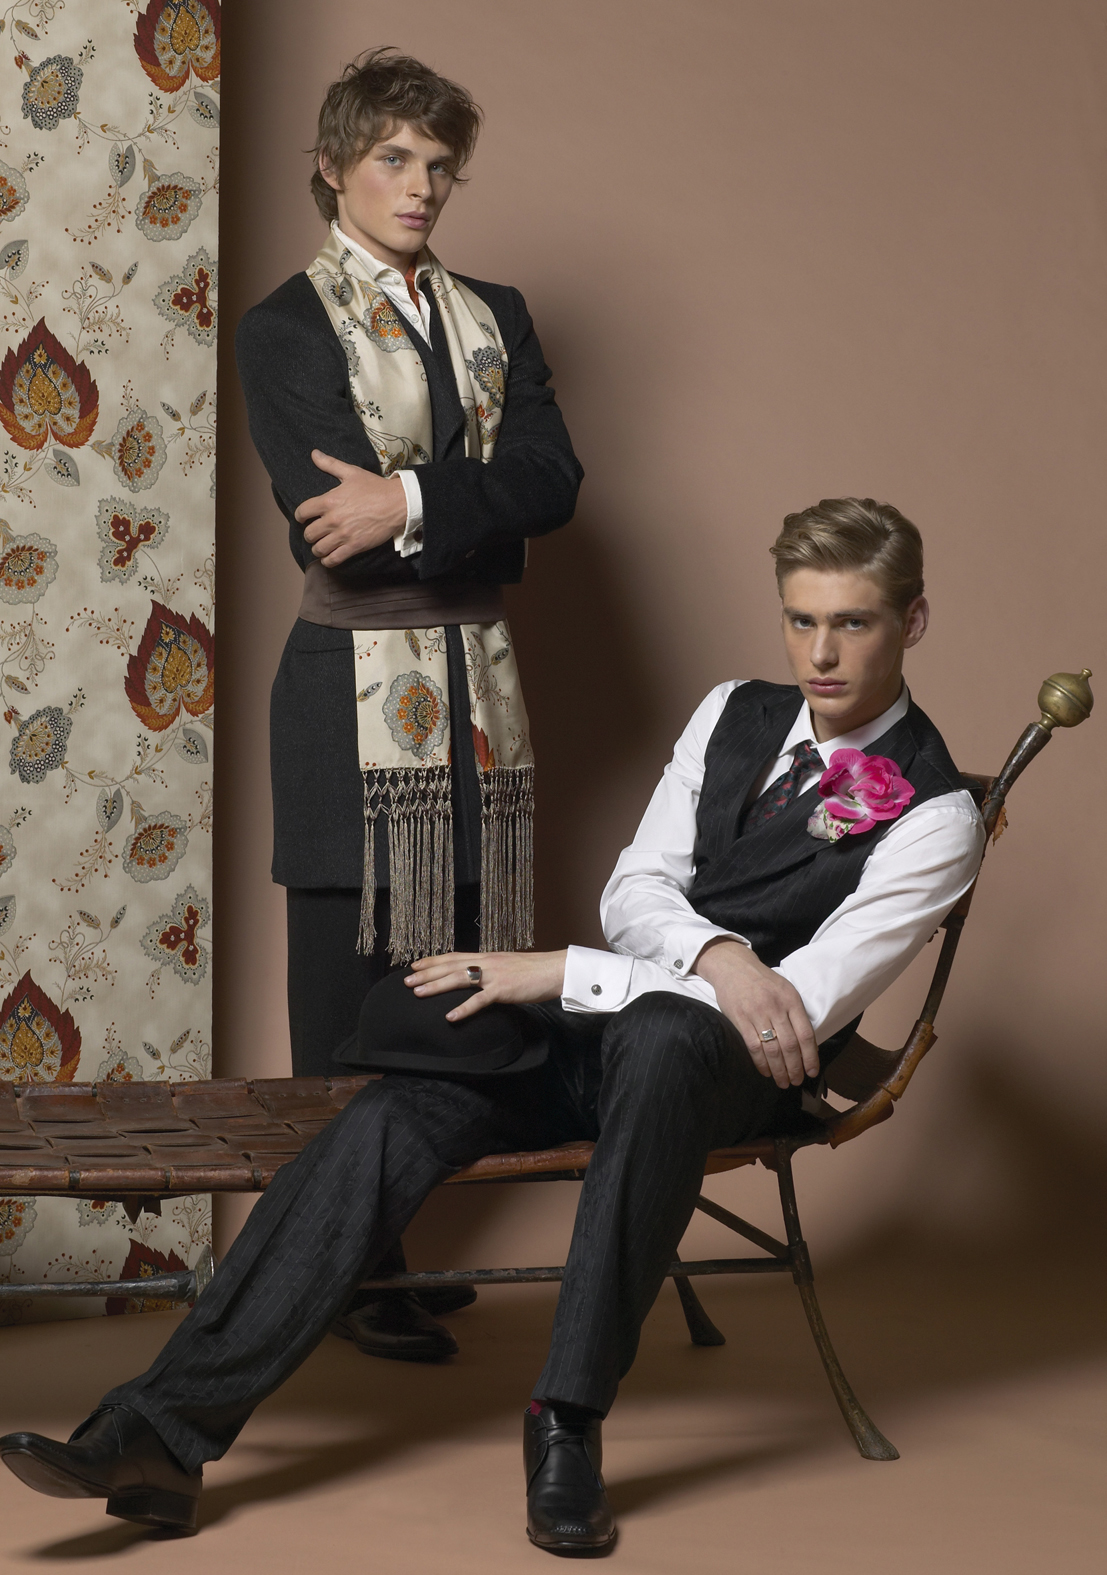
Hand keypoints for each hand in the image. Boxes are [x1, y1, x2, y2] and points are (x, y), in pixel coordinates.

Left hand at [294, 450, 406, 565]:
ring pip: (319, 549)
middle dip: (310, 533)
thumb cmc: (374, 487)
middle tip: (315, 532)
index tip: (303, 518)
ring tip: (322, 545)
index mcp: (329, 501)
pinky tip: (329, 557)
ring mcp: (343, 535)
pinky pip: (333, 560)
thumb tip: (314, 453)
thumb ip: (330, 464)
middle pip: (309, 534)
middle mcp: (333, 520)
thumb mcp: (351, 472)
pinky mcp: (354, 546)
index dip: (300, 516)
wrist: (397, 503)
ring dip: (318, 548)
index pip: (302, 512)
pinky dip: (328, 561)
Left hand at [406, 950, 567, 1021]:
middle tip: (406, 980)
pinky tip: (450, 1017)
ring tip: (418, 993)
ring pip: (458, 979)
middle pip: (450, 966)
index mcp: (487, 957)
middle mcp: (487, 962)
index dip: (433, 960)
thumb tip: (479, 980)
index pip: (454, 956)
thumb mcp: (508, 967)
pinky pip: (479, 1001)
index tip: (415, 964)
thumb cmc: (534, 971)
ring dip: (436, 986)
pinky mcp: (503, 989)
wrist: (555, 970)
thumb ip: (491, 972)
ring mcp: (494, 975)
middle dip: (426, 973)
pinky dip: (463, 1008)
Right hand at [693, 938, 818, 1088]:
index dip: (811, 1057)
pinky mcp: (740, 1019)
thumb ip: (795, 1013)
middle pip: (790, 1045)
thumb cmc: (762, 981)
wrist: (733, 966)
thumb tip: (806, 1044)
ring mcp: (757, 1013)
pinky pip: (753, 1047)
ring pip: (772, 1050)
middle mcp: (776, 1007)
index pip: (806, 1034)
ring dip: (779, 1070)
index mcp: (791, 1000)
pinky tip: (766, 1072)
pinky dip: (761, 1063)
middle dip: (795, 1068)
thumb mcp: (785, 989)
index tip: (812, 1071)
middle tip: (797, 1082)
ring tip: (783, 1082)